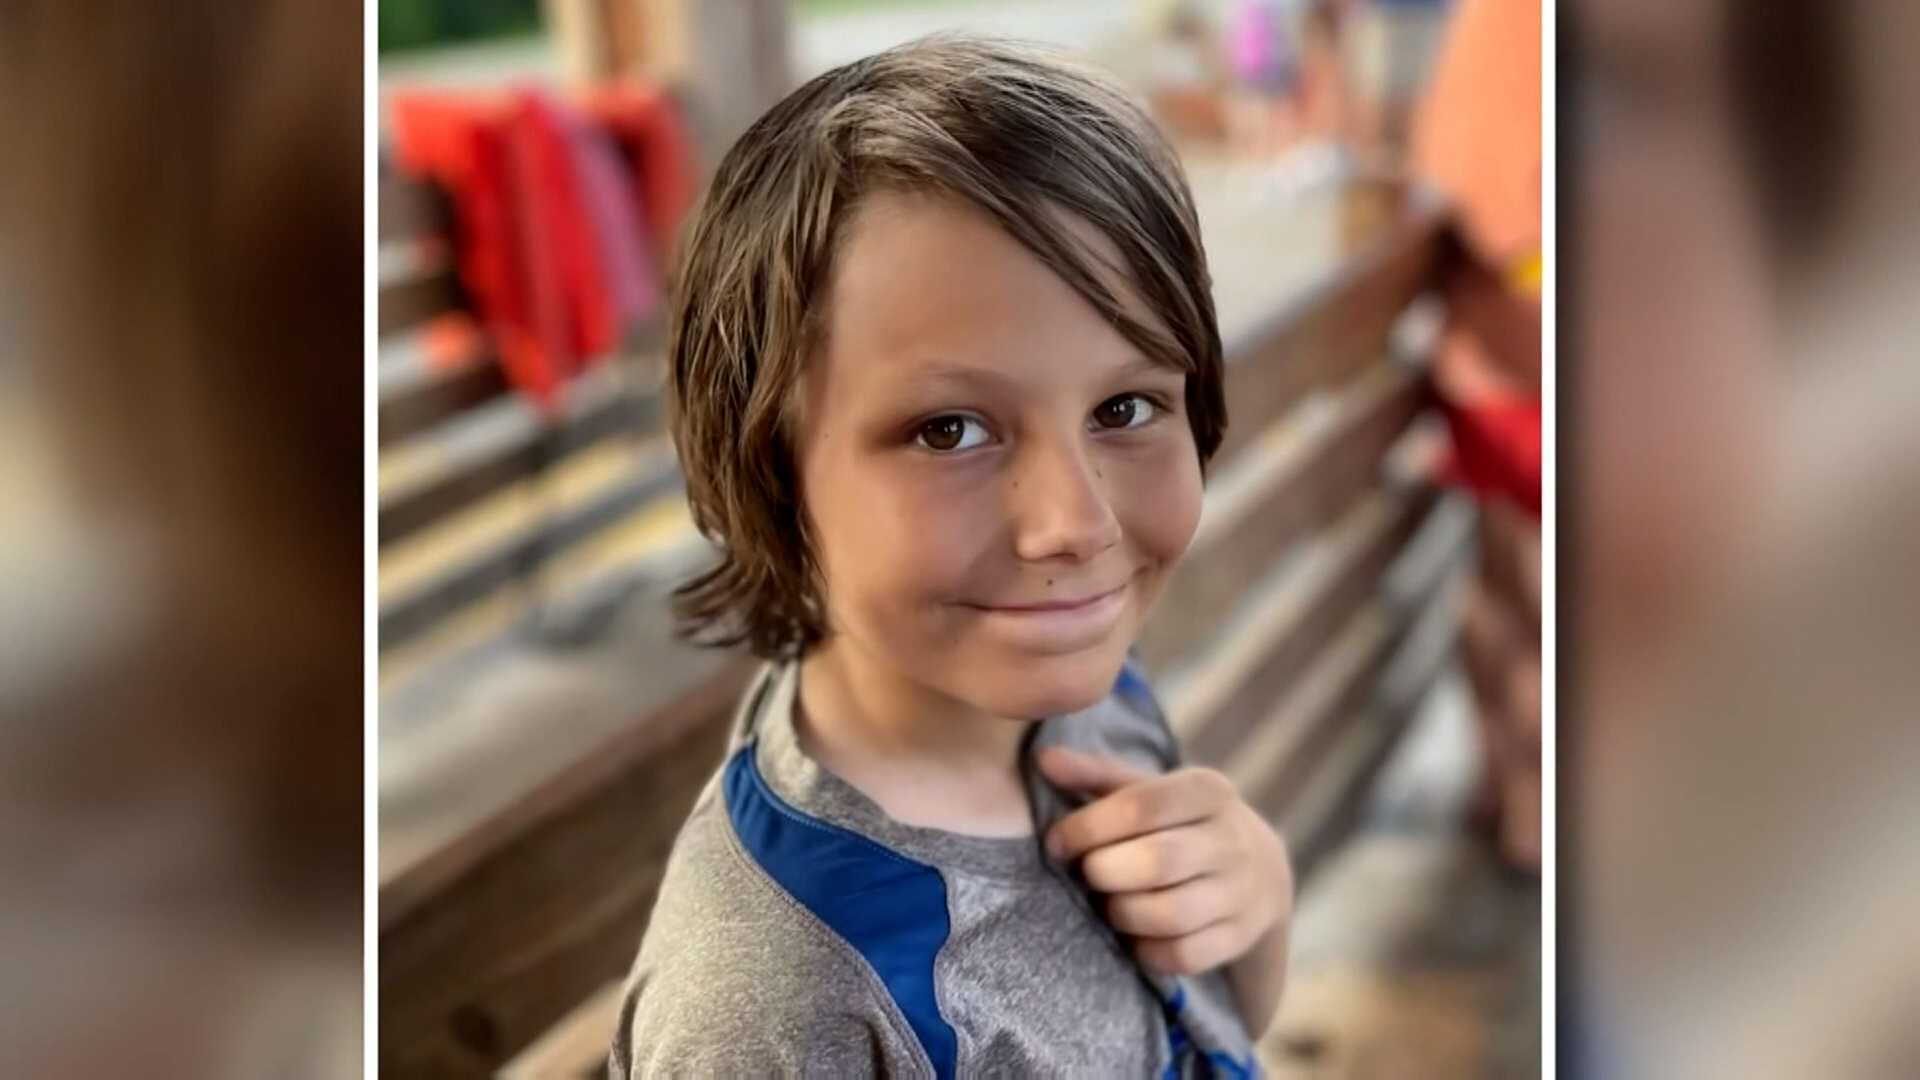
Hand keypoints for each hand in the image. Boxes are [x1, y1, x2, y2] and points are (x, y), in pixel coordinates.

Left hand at [1037, 746, 1292, 977]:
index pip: (1141, 805)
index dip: (1088, 827)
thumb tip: (1044, 760)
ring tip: (1110, 903)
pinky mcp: (1240, 937)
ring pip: (1169, 914)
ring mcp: (1241, 891)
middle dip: (1104, 872)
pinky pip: (1183, 955)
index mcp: (1208, 790)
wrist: (1256, 870)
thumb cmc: (1177, 822)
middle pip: (1156, 861)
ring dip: (1123, 913)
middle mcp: (1232, 838)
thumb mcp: (1146, 789)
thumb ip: (1094, 775)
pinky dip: (1147, 951)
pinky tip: (1135, 935)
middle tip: (1087, 874)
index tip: (1057, 843)